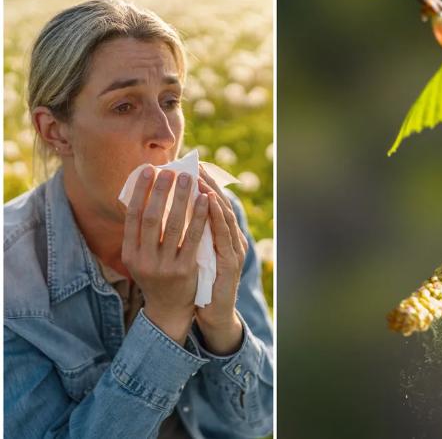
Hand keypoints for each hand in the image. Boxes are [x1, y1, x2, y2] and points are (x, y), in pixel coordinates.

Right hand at [122, 167, 209, 344]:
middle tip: (170, 171)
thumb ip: (140, 233)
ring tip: (189, 179)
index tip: (148, 170)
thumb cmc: (156, 274)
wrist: (169, 308)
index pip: (132, 216)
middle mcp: (144, 259)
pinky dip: (199, 216)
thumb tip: (141, 193)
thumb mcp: (140, 257)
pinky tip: (204, 200)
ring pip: (173, 226)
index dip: (140, 192)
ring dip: (181, 199)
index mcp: (129, 253)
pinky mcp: (185, 269)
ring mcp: (164, 266)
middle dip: (160, 192)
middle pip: (151, 218)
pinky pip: (193, 238)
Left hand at [194, 165, 248, 354]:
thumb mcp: (197, 256)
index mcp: (224, 237)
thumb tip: (172, 213)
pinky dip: (216, 214)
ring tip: (199, 175)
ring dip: (211, 193)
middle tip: (195, 163)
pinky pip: (223, 233)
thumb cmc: (203, 283)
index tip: (192, 166)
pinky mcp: (232, 261)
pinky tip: (207, 200)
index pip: (215, 204)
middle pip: (221, 204)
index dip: (205, 184)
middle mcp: (232, 239)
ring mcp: (234, 249)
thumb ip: (192, 236)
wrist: (216, 313)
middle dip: (208, 183)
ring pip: (223, 214)